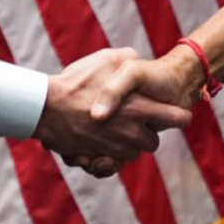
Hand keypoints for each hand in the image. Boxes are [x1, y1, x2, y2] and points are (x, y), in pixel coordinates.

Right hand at [35, 47, 192, 175]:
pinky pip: (111, 165)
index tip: (173, 112)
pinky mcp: (98, 160)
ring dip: (125, 144)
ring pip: (132, 154)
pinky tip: (97, 144)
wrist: (44, 107)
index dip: (177, 115)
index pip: (179, 119)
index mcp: (140, 108)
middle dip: (145, 132)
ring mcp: (115, 149)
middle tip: (130, 118)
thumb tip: (137, 59)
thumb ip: (129, 58)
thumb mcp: (106, 58)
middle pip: (153, 142)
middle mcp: (132, 133)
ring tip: (109, 128)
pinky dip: (107, 158)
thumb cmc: (76, 82)